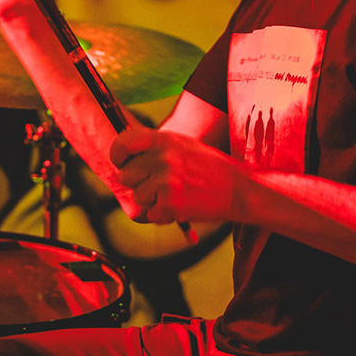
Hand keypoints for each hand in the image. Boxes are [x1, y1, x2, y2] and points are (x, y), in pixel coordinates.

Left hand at [110, 126, 236, 223]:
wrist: (237, 189)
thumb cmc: (209, 167)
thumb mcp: (182, 145)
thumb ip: (155, 147)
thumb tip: (126, 154)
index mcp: (163, 140)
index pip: (123, 143)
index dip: (118, 155)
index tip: (121, 163)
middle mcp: (162, 158)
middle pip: (125, 175)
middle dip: (138, 183)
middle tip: (158, 185)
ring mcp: (166, 181)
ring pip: (138, 197)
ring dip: (152, 200)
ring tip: (176, 194)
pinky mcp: (171, 204)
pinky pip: (151, 215)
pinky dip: (163, 215)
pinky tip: (182, 205)